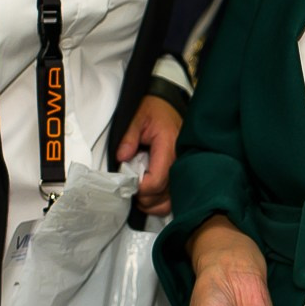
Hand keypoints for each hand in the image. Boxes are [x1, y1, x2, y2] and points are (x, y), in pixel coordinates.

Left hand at [118, 95, 182, 215]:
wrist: (167, 103)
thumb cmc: (153, 109)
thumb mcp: (137, 117)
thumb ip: (128, 137)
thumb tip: (122, 158)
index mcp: (169, 146)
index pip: (157, 180)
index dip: (140, 188)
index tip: (128, 184)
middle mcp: (179, 161)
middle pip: (163, 194)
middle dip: (144, 197)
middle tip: (129, 188)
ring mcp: (182, 168)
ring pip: (170, 201)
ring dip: (152, 202)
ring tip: (139, 193)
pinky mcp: (181, 173)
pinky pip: (174, 197)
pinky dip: (160, 201)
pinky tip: (149, 194)